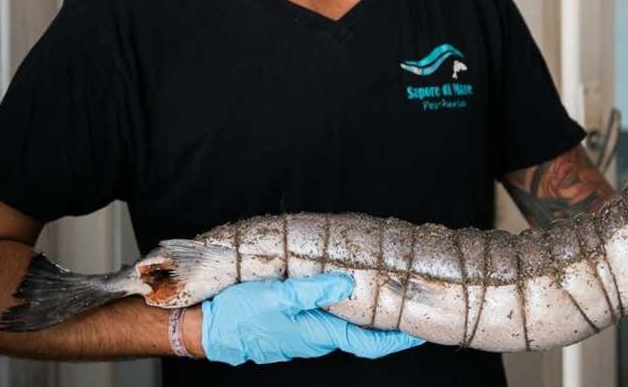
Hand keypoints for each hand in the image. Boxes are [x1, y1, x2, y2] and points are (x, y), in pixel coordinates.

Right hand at [199, 272, 424, 365]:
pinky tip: (336, 292)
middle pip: (357, 334)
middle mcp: (315, 340)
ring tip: (377, 292)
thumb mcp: (278, 295)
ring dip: (360, 315)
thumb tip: (348, 282)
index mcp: (318, 334)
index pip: (368, 343)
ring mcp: (303, 337)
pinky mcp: (291, 330)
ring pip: (339, 326)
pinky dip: (337, 310)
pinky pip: (322, 321)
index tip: (418, 333)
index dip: (395, 340)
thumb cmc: (240, 313)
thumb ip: (314, 289)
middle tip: (403, 304)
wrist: (209, 330)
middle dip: (382, 323)